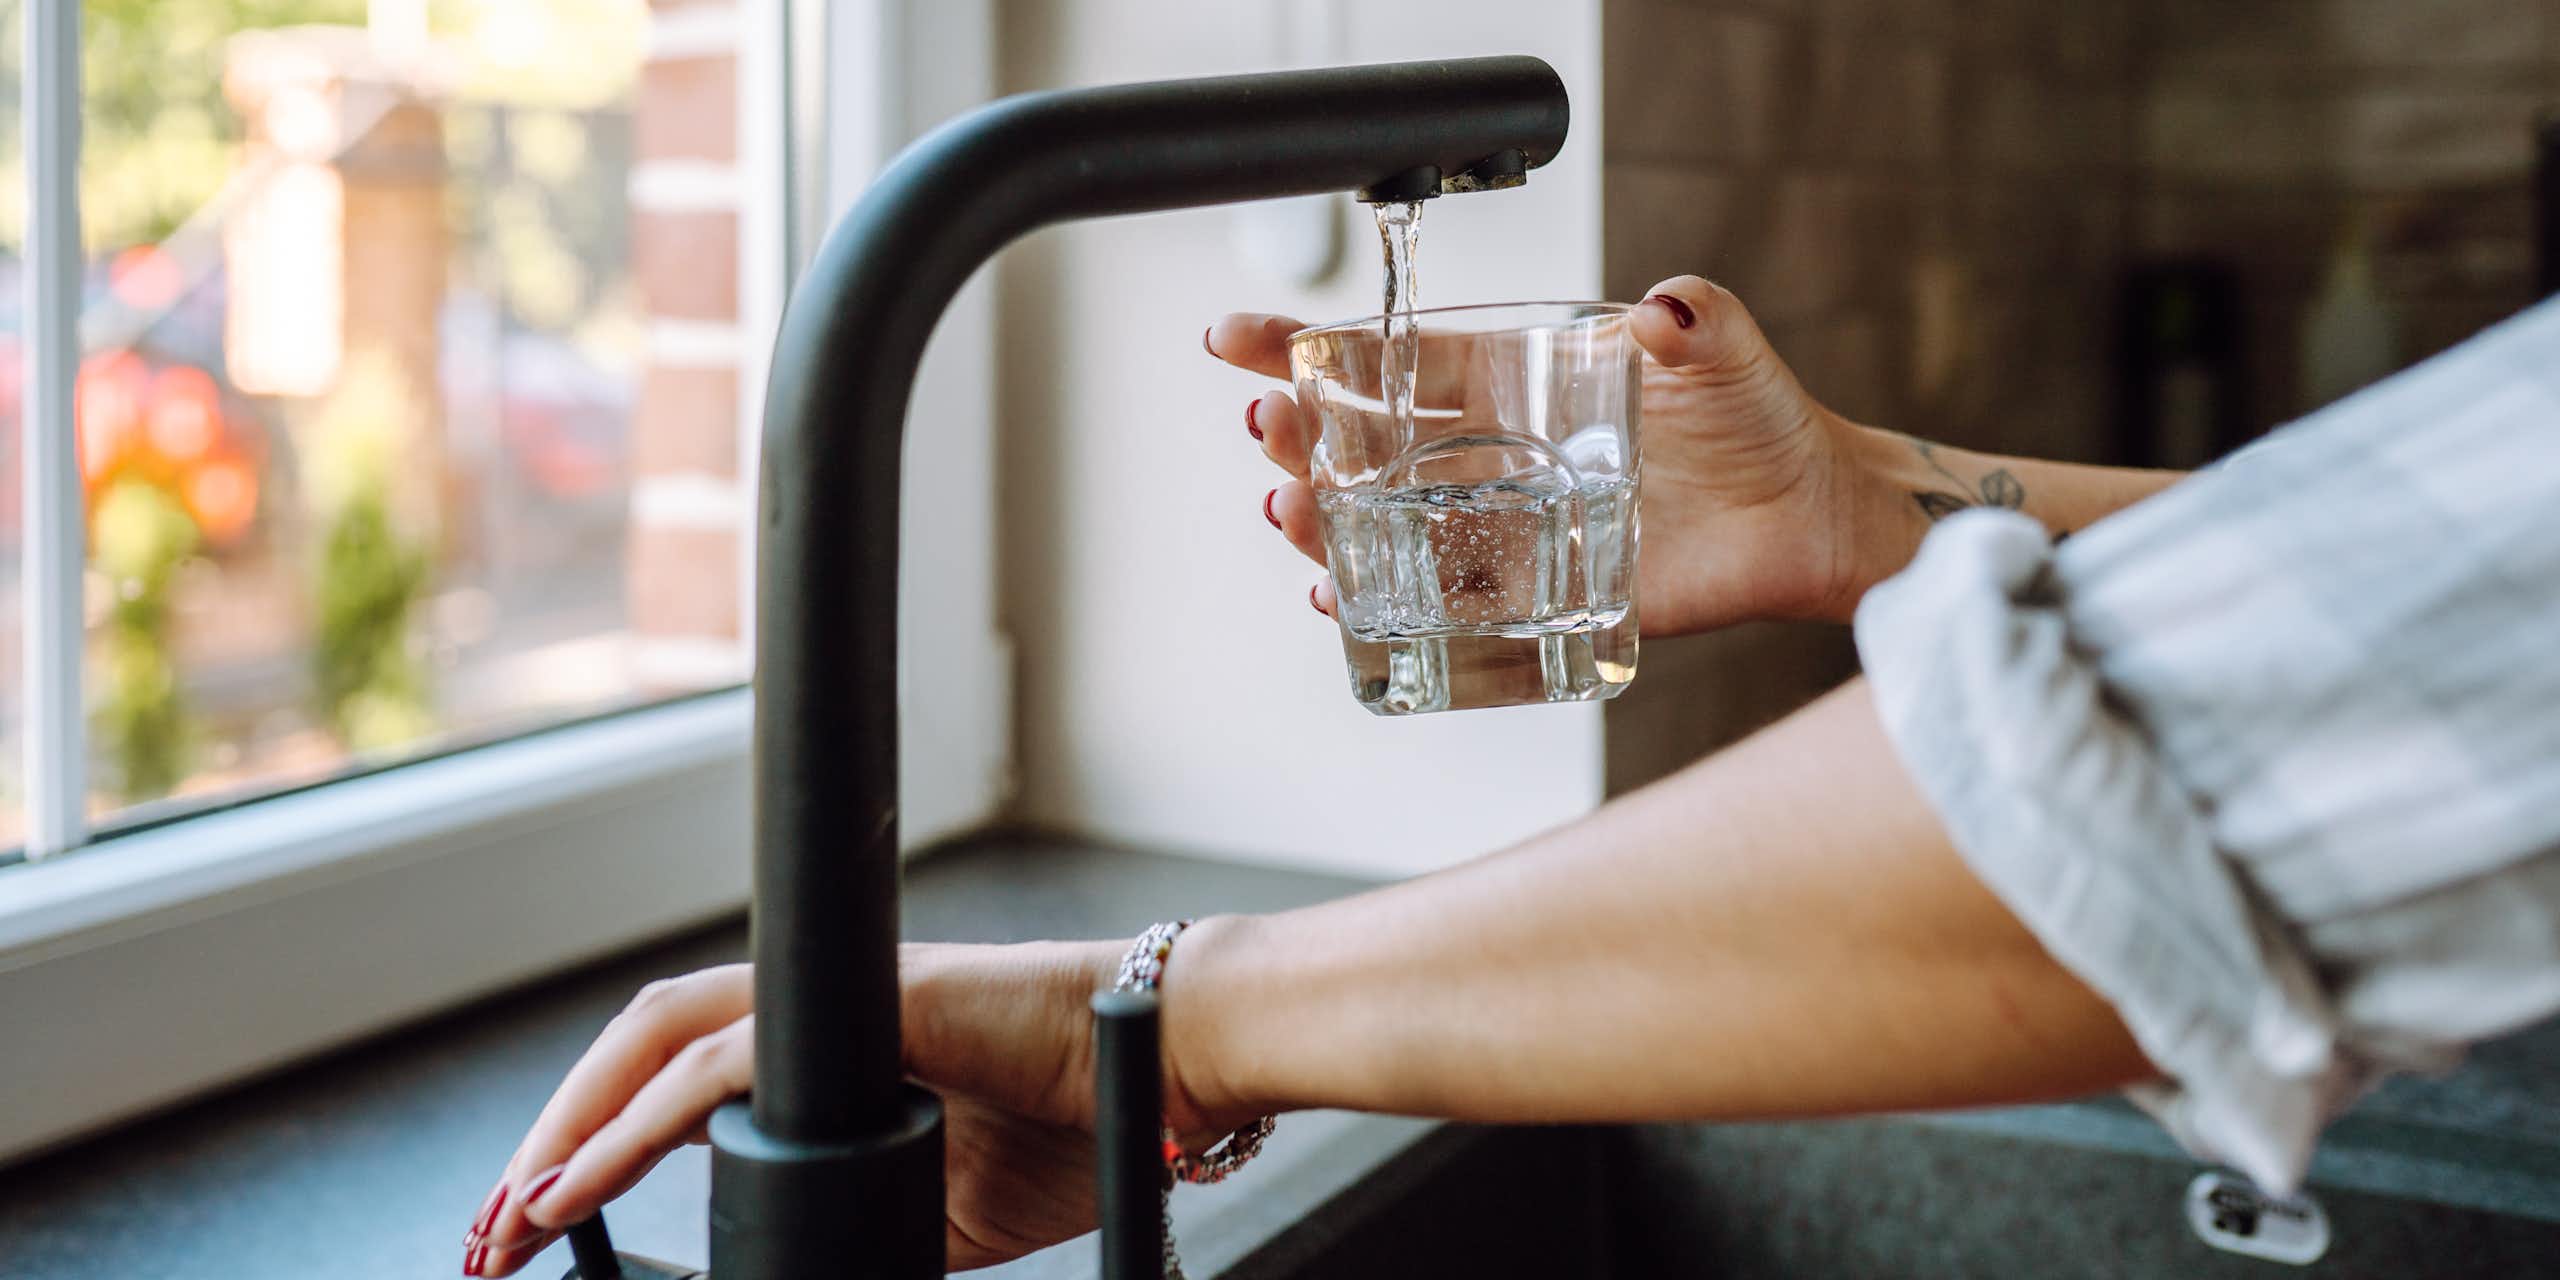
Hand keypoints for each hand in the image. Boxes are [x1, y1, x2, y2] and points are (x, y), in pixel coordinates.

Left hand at [463, 941, 1250, 1274]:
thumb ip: (845, 1224)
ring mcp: (838, 1005)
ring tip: (508, 1221)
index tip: (529, 1230)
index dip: (589, 1143)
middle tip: (486, 1242)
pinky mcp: (869, 1010)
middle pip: (636, 1048)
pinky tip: (573, 1188)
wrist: (1166, 1069)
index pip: (672, 1077)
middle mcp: (814, 1012)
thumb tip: (772, 1266)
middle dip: (545, 1142)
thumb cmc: (1072, 1120)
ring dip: (565, 1131)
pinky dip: (630, 1130)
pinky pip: (719, 1067)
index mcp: (823, 1052)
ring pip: (656, 1041)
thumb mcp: (930, 1209)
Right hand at [1207, 275, 1918, 634]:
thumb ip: (1697, 318)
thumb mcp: (1725, 349)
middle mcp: (1495, 454)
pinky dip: (1386, 601)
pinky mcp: (1538, 593)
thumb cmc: (1760, 419)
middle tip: (1264, 426)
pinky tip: (1339, 592)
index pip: (1395, 359)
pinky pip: (1444, 602)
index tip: (1239, 339)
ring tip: (1287, 509)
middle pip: (1368, 444)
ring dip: (1324, 518)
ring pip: (1388, 523)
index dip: (1311, 346)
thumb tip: (1667, 306)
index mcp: (1515, 381)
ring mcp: (1508, 525)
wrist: (1808, 513)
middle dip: (1301, 434)